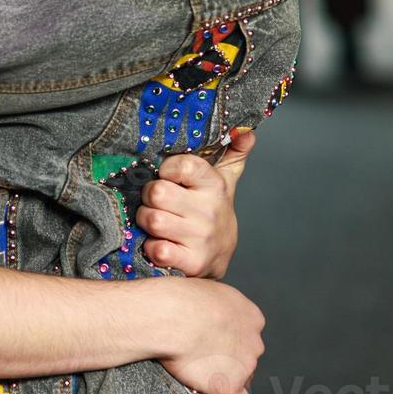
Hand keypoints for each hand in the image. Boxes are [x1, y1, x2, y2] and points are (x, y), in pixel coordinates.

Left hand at [138, 128, 254, 278]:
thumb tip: (246, 130)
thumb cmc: (212, 209)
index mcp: (214, 185)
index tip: (168, 175)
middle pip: (157, 192)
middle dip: (149, 197)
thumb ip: (233, 150)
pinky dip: (151, 248)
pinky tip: (160, 244)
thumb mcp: (225, 178)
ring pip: (153, 220)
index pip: (182, 164)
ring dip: (146, 221)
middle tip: (156, 201)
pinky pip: (157, 250)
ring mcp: (201, 237)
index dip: (167, 168)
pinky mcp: (192, 262)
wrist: (220, 255)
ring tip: (156, 221)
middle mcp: (209, 210)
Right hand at [158, 278, 264, 393]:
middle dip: (231, 358)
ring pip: (243, 377)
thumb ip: (217, 306)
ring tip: (200, 372)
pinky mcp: (231, 386)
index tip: (212, 339)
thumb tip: (207, 314)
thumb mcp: (208, 290)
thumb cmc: (182, 299)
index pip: (247, 333)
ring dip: (227, 376)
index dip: (229, 338)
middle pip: (248, 356)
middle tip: (204, 356)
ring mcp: (246, 365)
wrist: (172, 316)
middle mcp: (255, 342)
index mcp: (252, 316)